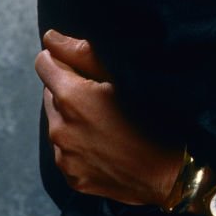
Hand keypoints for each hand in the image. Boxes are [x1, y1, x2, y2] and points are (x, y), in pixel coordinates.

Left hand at [35, 31, 180, 204]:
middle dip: (69, 89)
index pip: (44, 64)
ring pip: (58, 122)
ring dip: (73, 116)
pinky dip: (78, 142)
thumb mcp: (123, 76)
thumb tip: (50, 38)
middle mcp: (59, 128)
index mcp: (70, 98)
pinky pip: (66, 150)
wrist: (171, 172)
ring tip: (107, 120)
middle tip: (103, 94)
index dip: (62, 59)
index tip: (82, 65)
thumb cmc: (154, 116)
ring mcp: (64, 157)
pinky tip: (106, 142)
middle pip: (51, 94)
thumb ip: (81, 53)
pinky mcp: (72, 177)